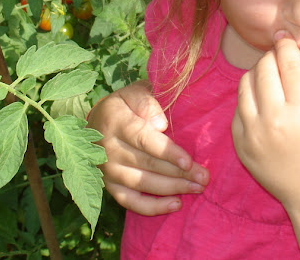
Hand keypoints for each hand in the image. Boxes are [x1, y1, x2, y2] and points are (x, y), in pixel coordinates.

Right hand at [87, 80, 209, 215]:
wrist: (95, 123)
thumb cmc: (124, 105)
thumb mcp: (133, 92)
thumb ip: (146, 102)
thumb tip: (161, 124)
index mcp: (116, 123)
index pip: (144, 140)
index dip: (167, 152)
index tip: (188, 162)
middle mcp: (109, 150)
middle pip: (147, 165)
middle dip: (178, 173)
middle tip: (204, 177)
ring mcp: (108, 171)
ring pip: (142, 184)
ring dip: (172, 189)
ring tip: (197, 188)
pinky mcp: (109, 185)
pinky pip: (130, 202)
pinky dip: (152, 207)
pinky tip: (175, 205)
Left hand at [231, 36, 299, 210]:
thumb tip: (298, 50)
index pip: (288, 62)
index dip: (286, 46)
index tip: (285, 39)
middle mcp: (274, 120)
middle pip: (263, 68)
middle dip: (271, 57)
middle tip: (279, 59)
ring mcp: (253, 133)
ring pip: (245, 83)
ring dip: (257, 75)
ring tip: (270, 80)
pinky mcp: (241, 144)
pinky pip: (238, 107)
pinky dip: (249, 99)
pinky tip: (264, 104)